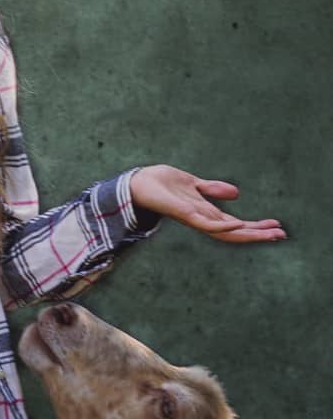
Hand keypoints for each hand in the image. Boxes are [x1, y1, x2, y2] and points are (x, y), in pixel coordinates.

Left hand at [129, 165, 285, 243]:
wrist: (137, 183)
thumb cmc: (161, 185)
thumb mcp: (194, 184)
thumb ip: (212, 189)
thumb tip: (236, 193)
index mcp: (205, 213)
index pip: (235, 224)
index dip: (255, 228)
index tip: (277, 228)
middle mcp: (201, 219)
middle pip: (235, 232)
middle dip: (258, 234)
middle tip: (282, 235)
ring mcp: (193, 218)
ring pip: (225, 231)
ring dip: (247, 232)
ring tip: (269, 233)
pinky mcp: (183, 213)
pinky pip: (204, 223)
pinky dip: (220, 226)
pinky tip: (235, 224)